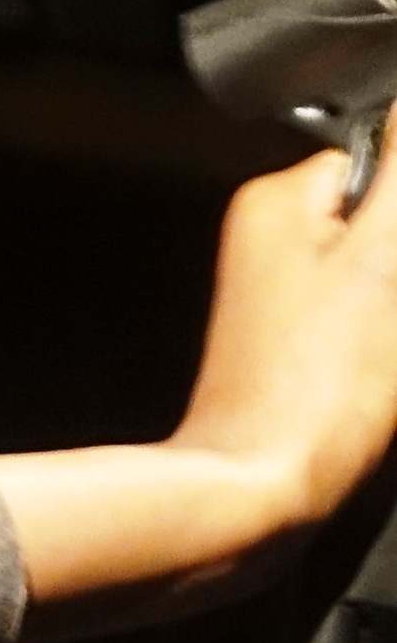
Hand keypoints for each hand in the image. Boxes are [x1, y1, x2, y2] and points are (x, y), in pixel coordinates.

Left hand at [164, 147, 396, 538]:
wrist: (258, 489)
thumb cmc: (312, 388)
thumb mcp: (383, 259)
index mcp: (278, 201)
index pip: (387, 154)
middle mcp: (269, 239)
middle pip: (389, 217)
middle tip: (387, 320)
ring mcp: (283, 293)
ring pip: (386, 271)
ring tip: (381, 350)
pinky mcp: (300, 343)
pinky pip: (371, 317)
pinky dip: (389, 337)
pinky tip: (379, 370)